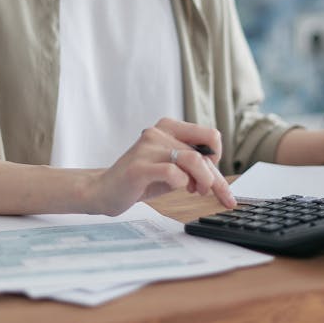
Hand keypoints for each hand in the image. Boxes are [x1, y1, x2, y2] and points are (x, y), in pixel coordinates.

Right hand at [89, 118, 236, 216]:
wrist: (104, 190)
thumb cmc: (141, 179)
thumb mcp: (171, 166)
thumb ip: (191, 164)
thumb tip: (218, 176)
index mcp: (168, 127)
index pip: (209, 135)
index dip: (218, 157)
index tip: (214, 174)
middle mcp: (158, 133)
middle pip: (203, 153)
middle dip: (215, 179)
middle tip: (218, 195)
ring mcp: (147, 148)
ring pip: (192, 159)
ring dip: (203, 180)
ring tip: (196, 191)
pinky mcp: (139, 168)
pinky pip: (172, 173)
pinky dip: (182, 183)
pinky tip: (179, 188)